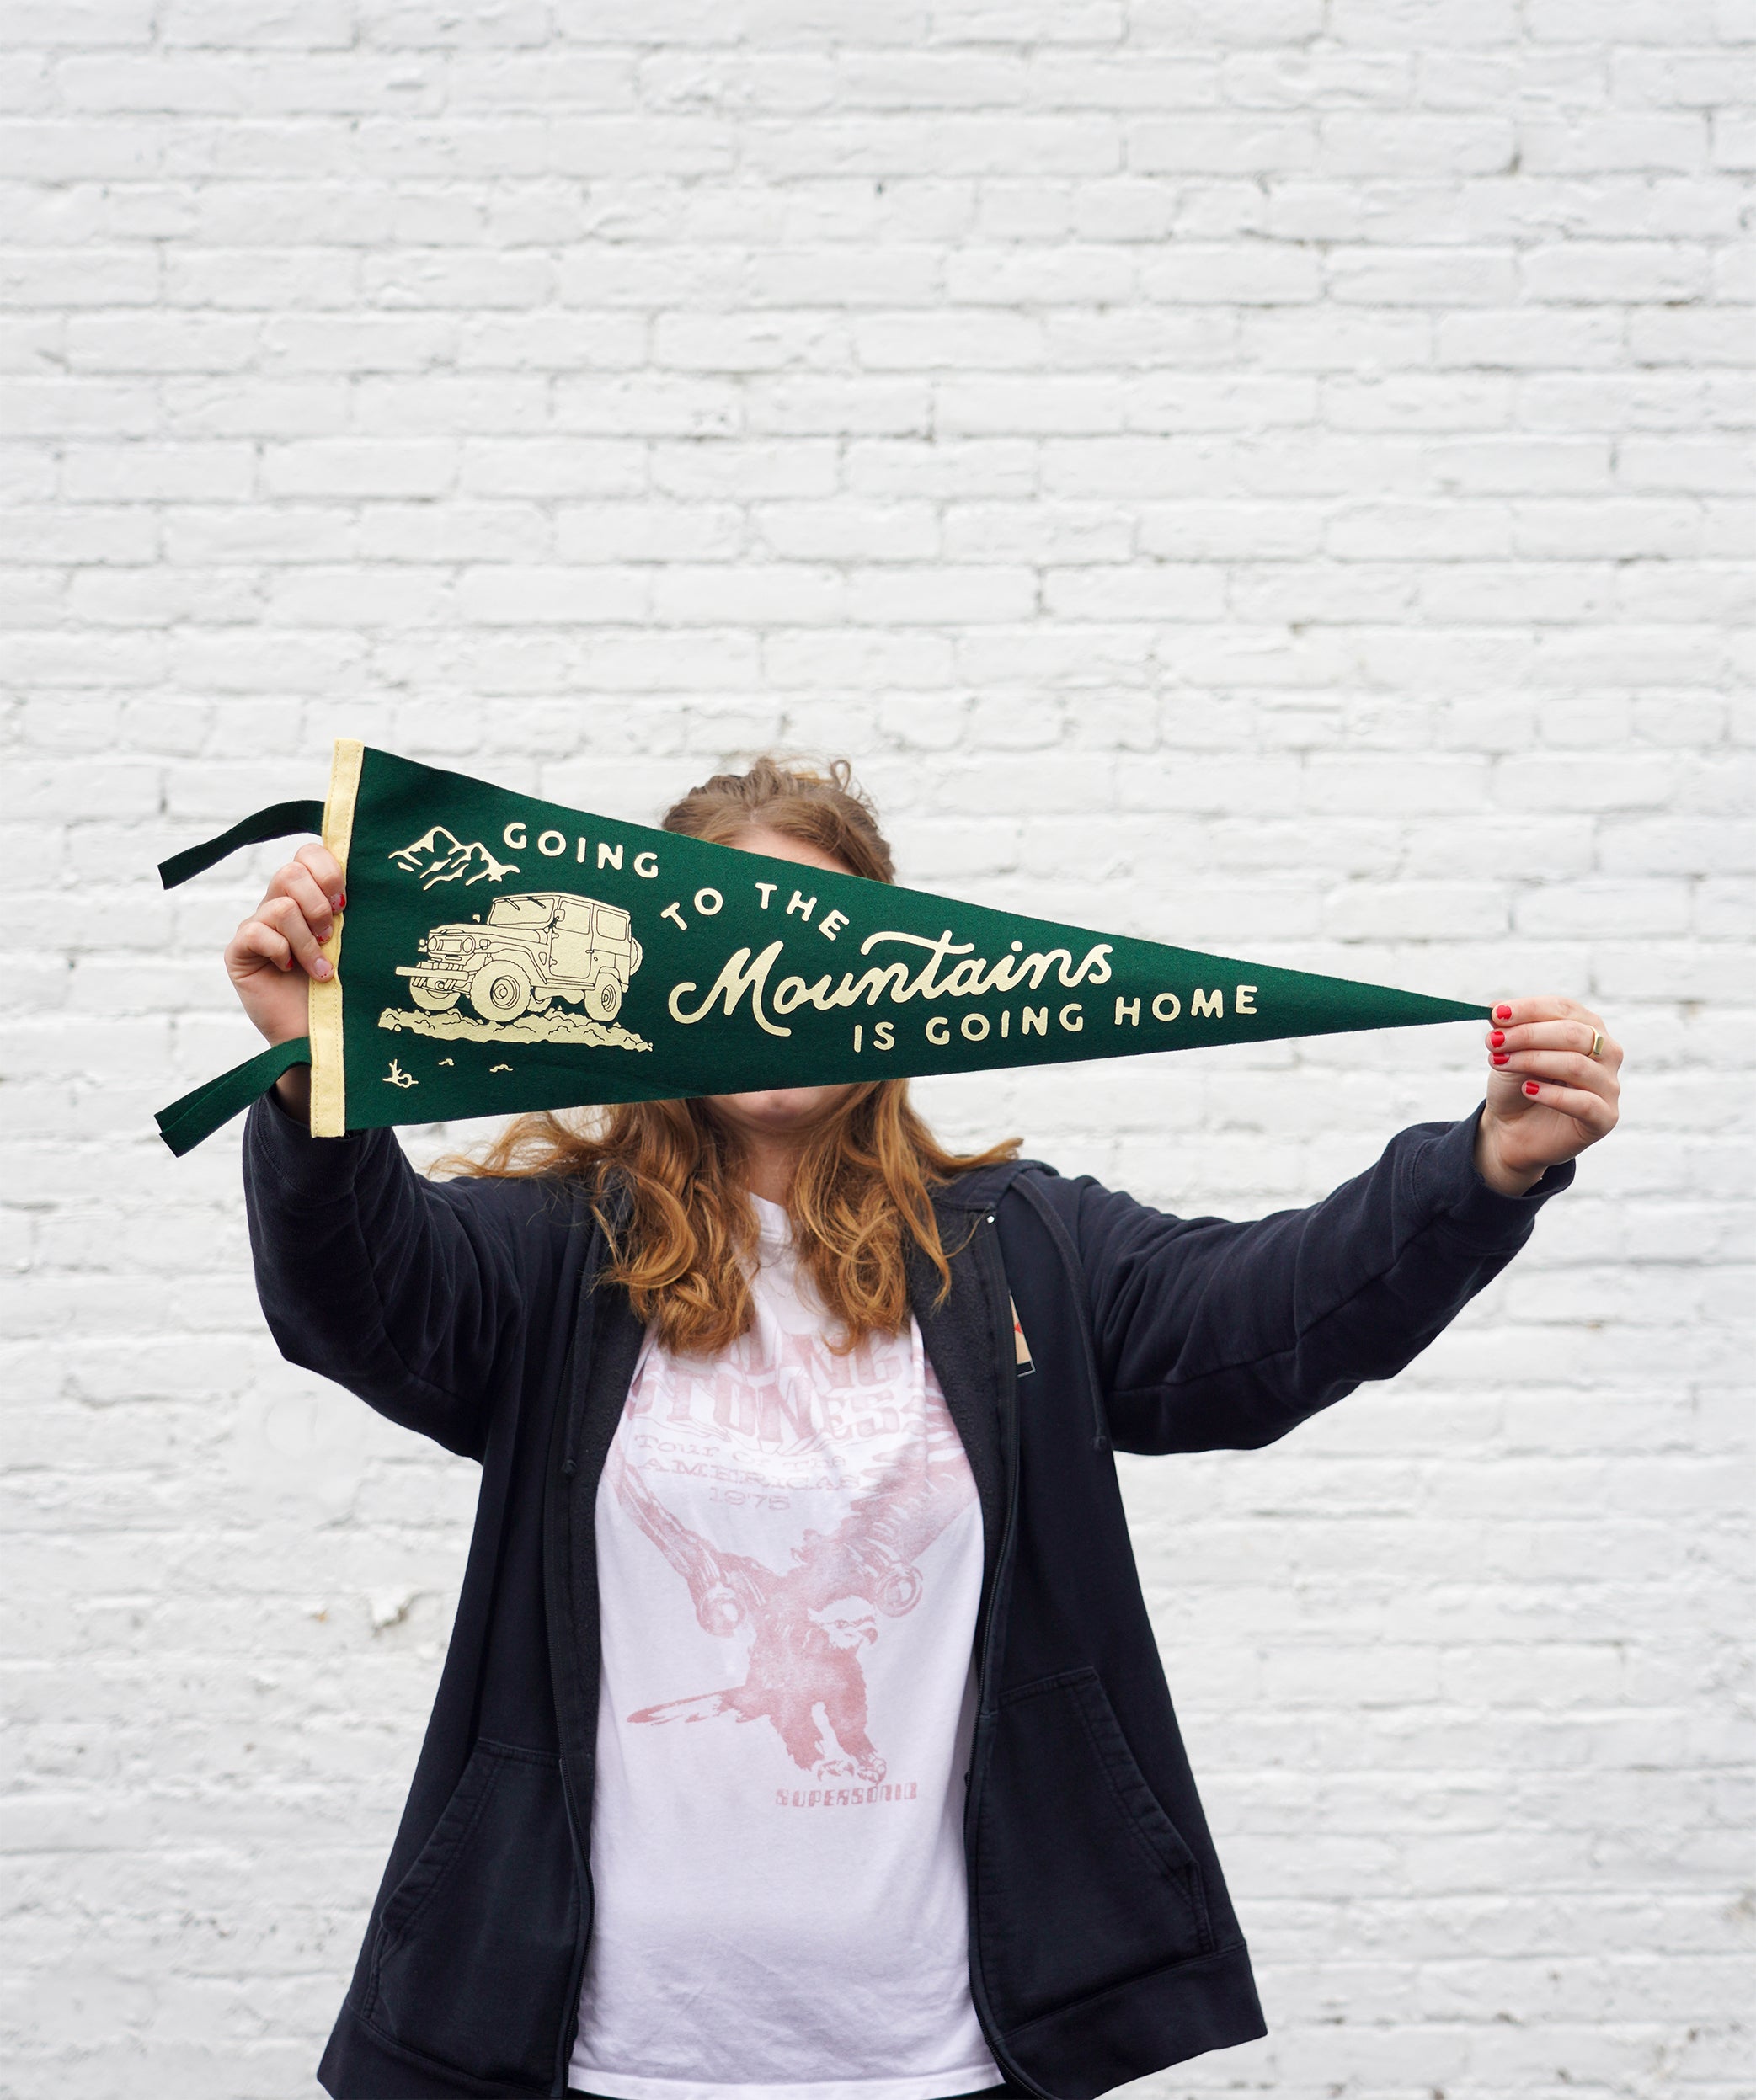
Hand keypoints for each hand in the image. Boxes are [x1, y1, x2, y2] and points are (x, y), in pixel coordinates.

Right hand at [223, 840, 344, 1120]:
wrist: (320, 1035)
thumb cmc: (342, 990)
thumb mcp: (352, 944)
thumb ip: (350, 912)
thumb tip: (374, 875)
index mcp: (308, 896)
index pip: (309, 853)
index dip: (328, 869)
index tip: (346, 902)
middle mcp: (279, 905)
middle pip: (291, 871)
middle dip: (319, 905)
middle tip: (332, 936)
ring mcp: (257, 927)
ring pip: (280, 904)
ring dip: (307, 939)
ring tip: (320, 968)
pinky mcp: (239, 951)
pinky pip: (256, 931)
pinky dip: (281, 951)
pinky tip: (290, 971)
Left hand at [1474, 995, 1621, 1195]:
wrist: (1513, 1131)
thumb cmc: (1517, 1085)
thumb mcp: (1509, 1053)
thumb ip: (1508, 1030)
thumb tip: (1498, 1007)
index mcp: (1587, 1028)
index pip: (1564, 1008)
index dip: (1530, 1009)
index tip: (1497, 1014)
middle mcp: (1606, 1053)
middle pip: (1574, 1034)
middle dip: (1529, 1035)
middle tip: (1494, 1041)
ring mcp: (1609, 1086)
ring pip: (1577, 1065)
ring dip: (1533, 1061)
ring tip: (1501, 1063)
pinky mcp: (1605, 1118)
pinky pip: (1584, 1102)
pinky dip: (1552, 1094)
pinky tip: (1527, 1089)